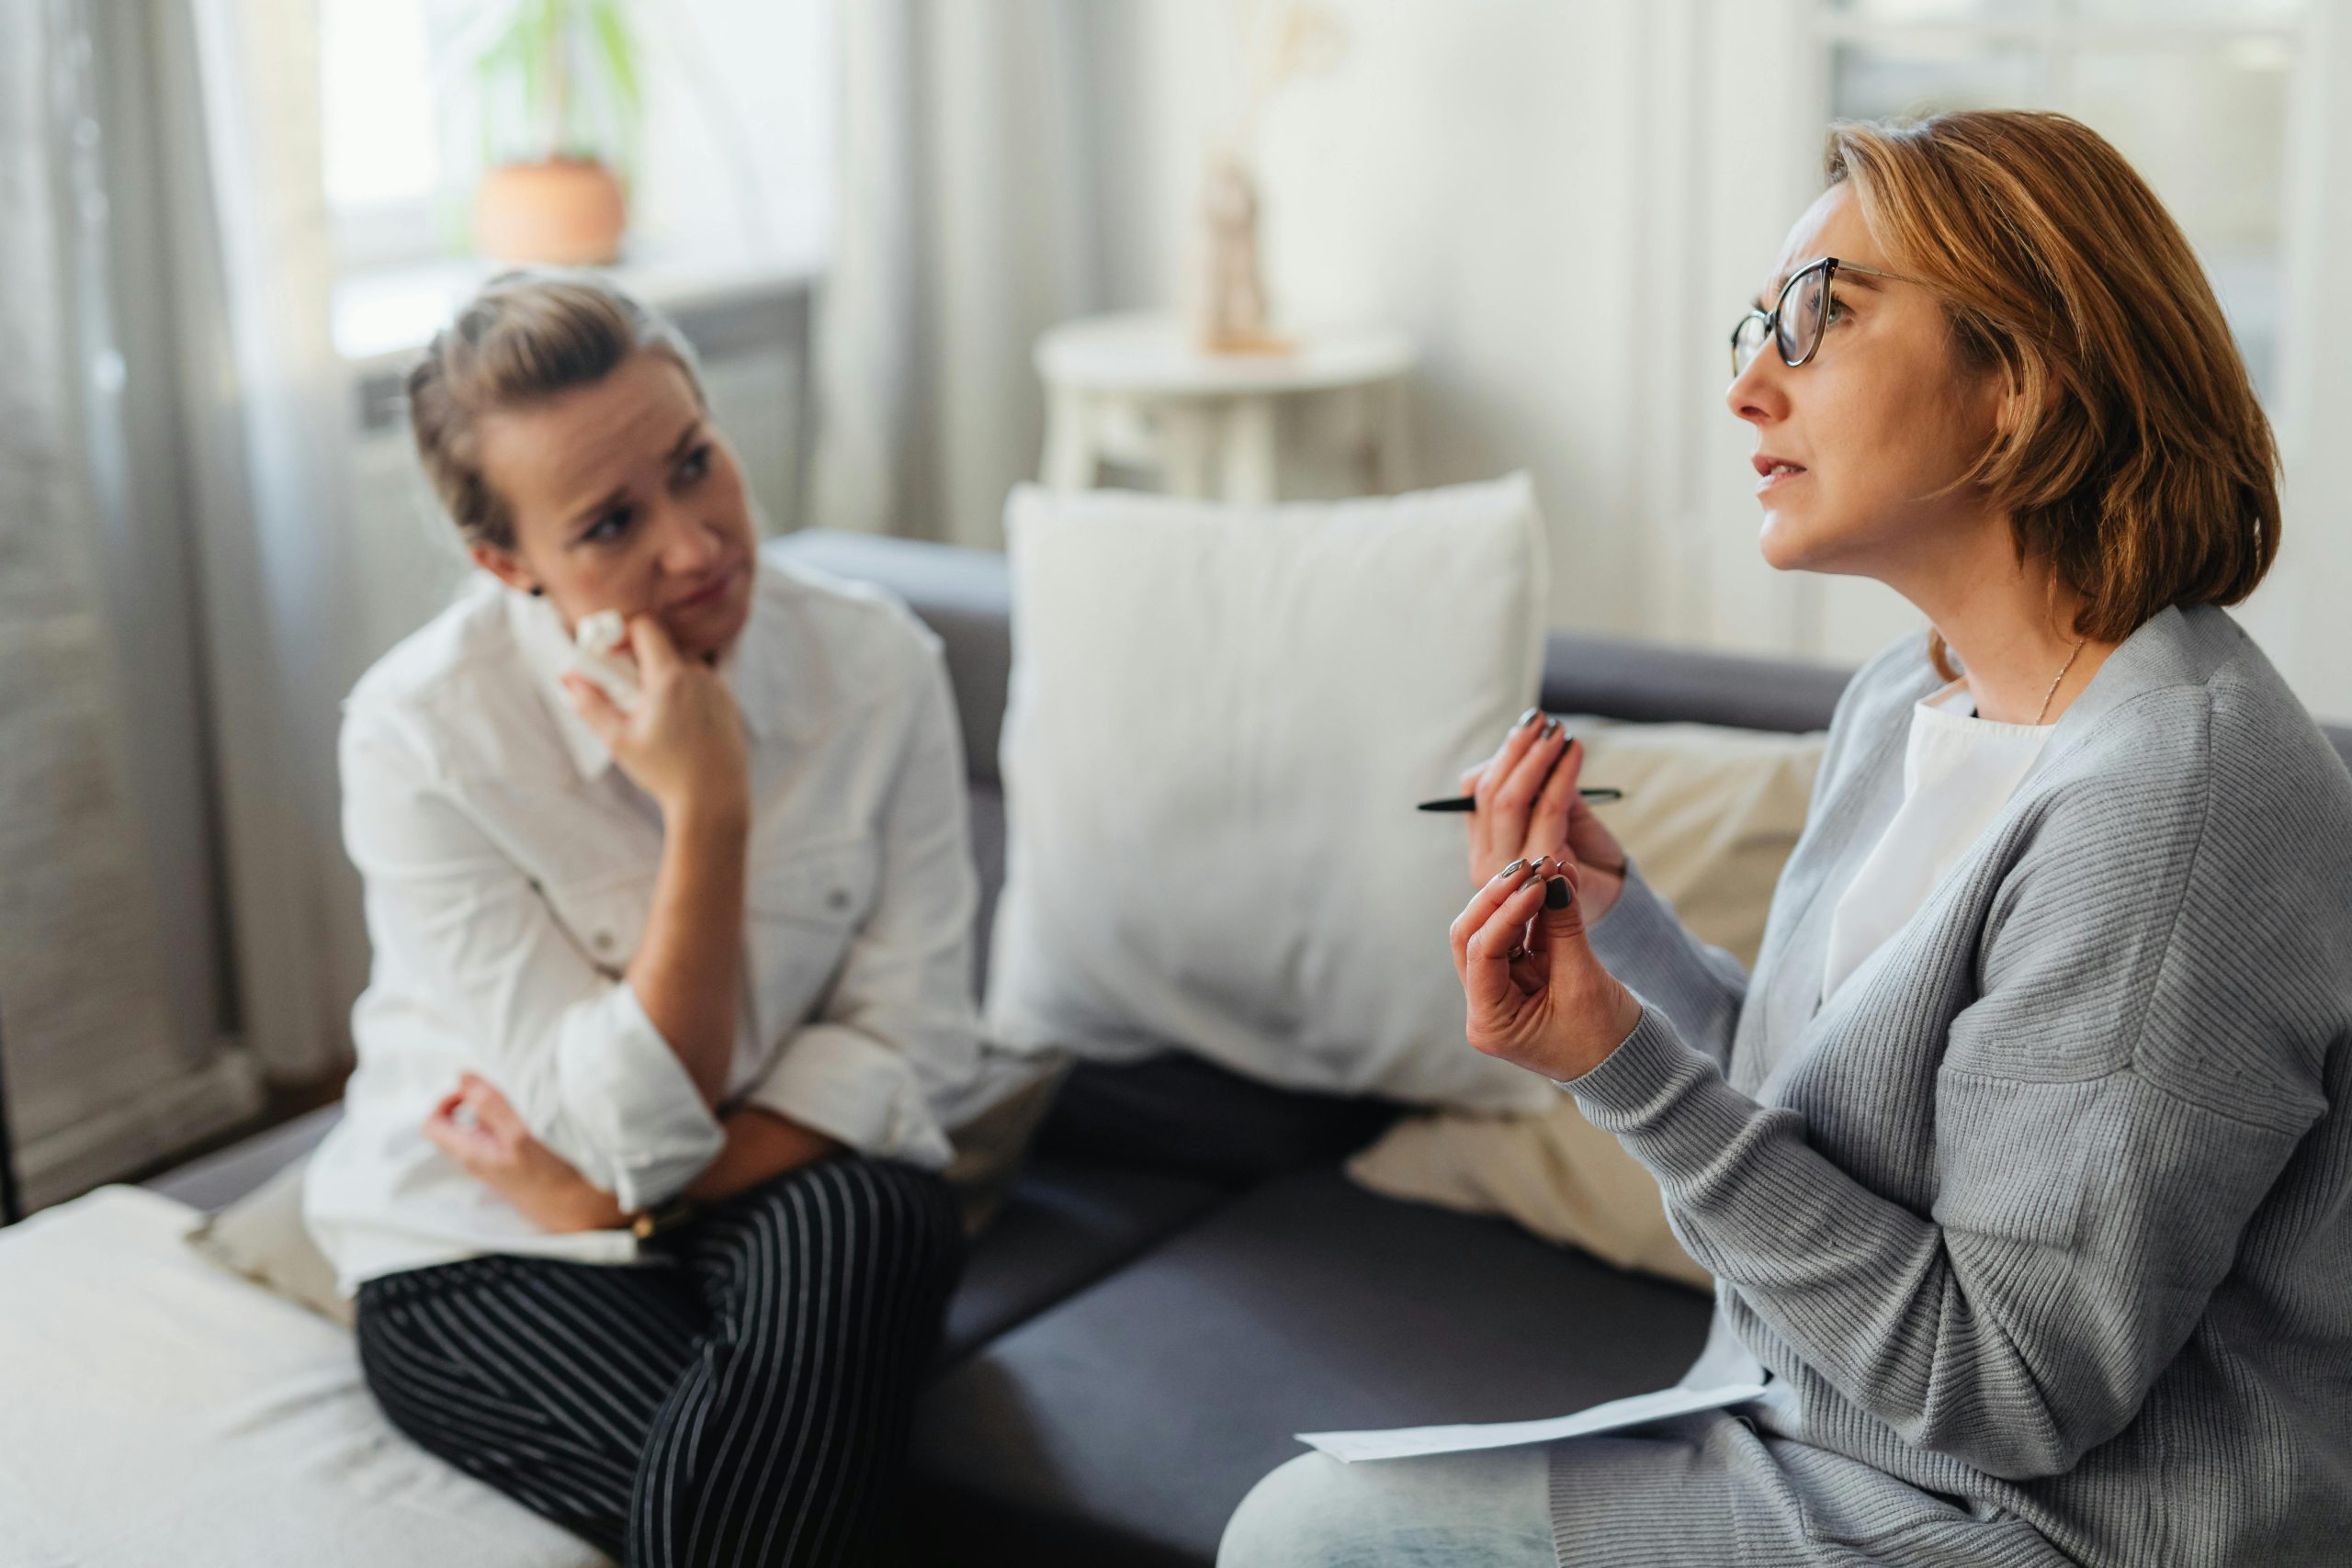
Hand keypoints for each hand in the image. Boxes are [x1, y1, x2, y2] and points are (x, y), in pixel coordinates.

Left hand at [422, 1072, 626, 1233]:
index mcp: (469, 1152)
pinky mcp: (504, 1164)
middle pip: (450, 1125)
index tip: (471, 1091)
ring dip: (486, 1111)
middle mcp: (473, 1159)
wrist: (570, 1208)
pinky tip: (522, 1121)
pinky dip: (500, 1122)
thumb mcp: (518, 1135)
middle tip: (493, 1093)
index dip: (444, 1102)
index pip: (431, 1124)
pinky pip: (490, 1137)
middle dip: (467, 1102)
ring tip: (512, 1106)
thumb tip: (463, 1076)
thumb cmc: (546, 1177)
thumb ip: (490, 1105)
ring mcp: (489, 1162)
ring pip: (472, 1130)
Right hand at [562, 614, 748, 821]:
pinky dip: (683, 693)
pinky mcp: (728, 702)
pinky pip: (700, 684)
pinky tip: (675, 724)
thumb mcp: (618, 741)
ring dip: (661, 678)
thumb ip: (590, 705)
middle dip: (638, 660)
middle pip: (662, 647)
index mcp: (670, 678)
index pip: (646, 626)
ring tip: (649, 713)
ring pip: (682, 666)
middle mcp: (699, 676)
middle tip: (623, 691)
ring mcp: (718, 688)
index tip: (609, 654)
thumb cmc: (665, 772)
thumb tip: (567, 679)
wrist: (714, 799)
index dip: (623, 632)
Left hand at [1451, 857, 1644, 1083]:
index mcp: (1490, 1021)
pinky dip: (1538, 910)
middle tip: (1531, 866)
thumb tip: (1554, 878)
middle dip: (1501, 898)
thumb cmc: (1606, 1039)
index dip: (1506, 912)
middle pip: (1473, 937)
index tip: (1536, 882)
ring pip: (1494, 931)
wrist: (1629, 1067)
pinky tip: (1559, 879)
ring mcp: (1500, 990)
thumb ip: (1564, 928)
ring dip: (1520, 897)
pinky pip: (1522, 936)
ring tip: (1550, 865)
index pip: (1481, 953)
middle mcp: (1486, 1006)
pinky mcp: (1521, 978)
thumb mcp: (1584, 982)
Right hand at [1459, 710, 1629, 922]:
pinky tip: (1574, 752)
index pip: (1475, 793)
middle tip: (1541, 720)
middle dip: (1515, 750)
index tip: (1529, 727)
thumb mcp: (1554, 810)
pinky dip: (1561, 774)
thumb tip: (1531, 739)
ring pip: (1511, 800)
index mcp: (1484, 847)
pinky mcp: (1544, 868)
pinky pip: (1547, 809)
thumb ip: (1538, 784)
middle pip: (1490, 794)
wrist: (1617, 893)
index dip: (1500, 756)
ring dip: (1536, 758)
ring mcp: (1512, 870)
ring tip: (1558, 732)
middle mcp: (1487, 864)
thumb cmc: (1583, 850)